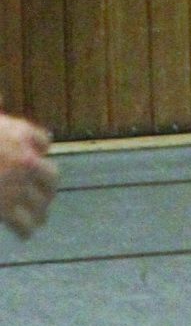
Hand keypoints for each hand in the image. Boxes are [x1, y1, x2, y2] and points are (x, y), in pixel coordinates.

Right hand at [0, 113, 56, 239]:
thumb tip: (1, 93)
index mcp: (18, 132)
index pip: (43, 140)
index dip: (40, 148)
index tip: (38, 155)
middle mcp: (25, 158)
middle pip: (51, 175)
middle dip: (48, 185)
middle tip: (46, 194)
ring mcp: (18, 185)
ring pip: (42, 202)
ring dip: (41, 210)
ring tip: (39, 218)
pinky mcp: (5, 208)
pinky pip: (25, 222)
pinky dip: (27, 228)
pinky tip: (25, 233)